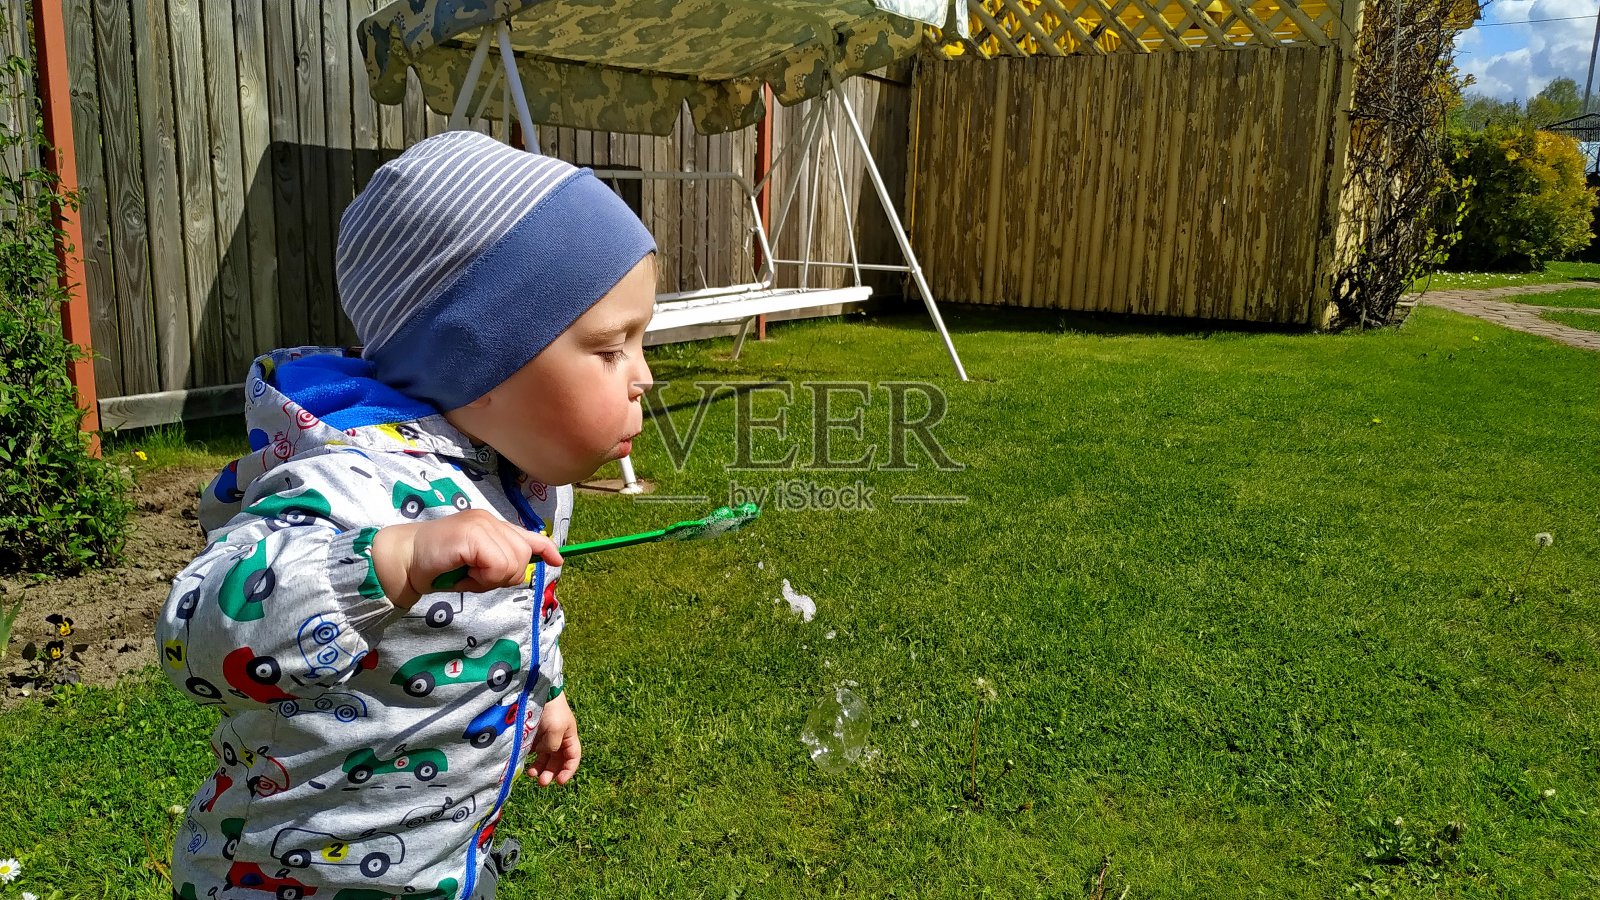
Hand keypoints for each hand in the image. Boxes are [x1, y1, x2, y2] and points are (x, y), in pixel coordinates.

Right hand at [371, 509, 561, 608]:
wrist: (403, 561)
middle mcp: (488, 519)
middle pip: (523, 554)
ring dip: (490, 578)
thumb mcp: (475, 566)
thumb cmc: (437, 567)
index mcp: (490, 524)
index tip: (557, 560)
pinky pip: (497, 565)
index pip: (526, 534)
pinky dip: (482, 577)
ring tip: (467, 574)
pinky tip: (463, 572)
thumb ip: (497, 563)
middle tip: (476, 577)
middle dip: (505, 575)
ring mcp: (480, 524)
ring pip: (512, 562)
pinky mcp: (472, 535)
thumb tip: (523, 570)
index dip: (545, 548)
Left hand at [528, 692, 579, 785]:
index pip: (572, 758)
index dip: (568, 771)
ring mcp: (545, 738)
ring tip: (531, 774)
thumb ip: (553, 745)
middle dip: (551, 773)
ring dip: (539, 768)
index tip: (560, 782)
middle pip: (557, 762)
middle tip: (541, 782)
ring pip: (544, 758)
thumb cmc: (551, 710)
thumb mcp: (556, 729)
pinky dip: (530, 760)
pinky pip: (533, 752)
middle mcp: (558, 739)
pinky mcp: (533, 736)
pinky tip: (525, 764)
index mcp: (569, 737)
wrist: (537, 692)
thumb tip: (544, 753)